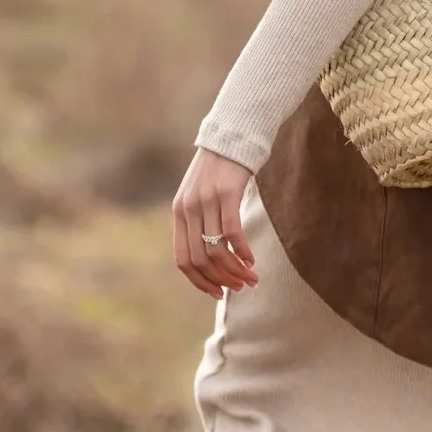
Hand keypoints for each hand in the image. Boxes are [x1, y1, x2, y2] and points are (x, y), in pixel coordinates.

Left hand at [172, 148, 258, 297]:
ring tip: (252, 278)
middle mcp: (188, 209)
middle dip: (221, 280)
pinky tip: (252, 260)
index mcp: (179, 214)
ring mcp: (206, 201)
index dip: (199, 282)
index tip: (218, 293)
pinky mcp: (227, 193)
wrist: (231, 137)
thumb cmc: (220, 171)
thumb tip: (212, 257)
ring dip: (235, 271)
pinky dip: (242, 252)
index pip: (183, 260)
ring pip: (217, 250)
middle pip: (200, 259)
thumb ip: (200, 222)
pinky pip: (232, 233)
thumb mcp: (201, 197)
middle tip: (240, 288)